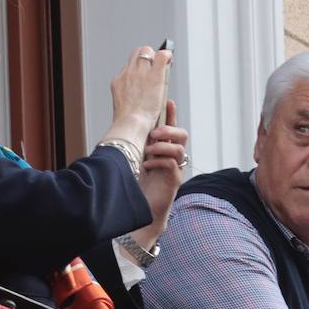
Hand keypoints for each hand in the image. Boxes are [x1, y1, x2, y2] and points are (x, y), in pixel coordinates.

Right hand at [100, 45, 171, 152]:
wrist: (131, 124)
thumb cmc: (128, 123)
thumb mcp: (123, 109)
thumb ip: (129, 100)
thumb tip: (138, 98)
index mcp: (118, 82)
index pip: (128, 67)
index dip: (138, 69)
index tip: (145, 74)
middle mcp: (127, 73)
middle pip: (136, 54)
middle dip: (146, 57)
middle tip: (155, 65)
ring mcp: (140, 72)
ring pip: (146, 51)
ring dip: (155, 56)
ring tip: (164, 63)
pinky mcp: (154, 74)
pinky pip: (162, 56)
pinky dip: (167, 56)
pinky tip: (170, 60)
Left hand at [132, 100, 188, 247]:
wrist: (141, 208)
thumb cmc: (137, 182)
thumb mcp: (135, 158)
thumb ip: (137, 144)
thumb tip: (126, 125)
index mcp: (163, 148)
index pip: (172, 127)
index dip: (172, 114)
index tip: (168, 101)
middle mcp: (172, 156)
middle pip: (182, 135)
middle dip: (169, 130)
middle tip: (153, 133)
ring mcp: (175, 168)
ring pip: (178, 149)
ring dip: (162, 147)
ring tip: (147, 151)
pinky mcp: (173, 181)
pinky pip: (172, 165)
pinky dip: (158, 162)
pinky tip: (147, 166)